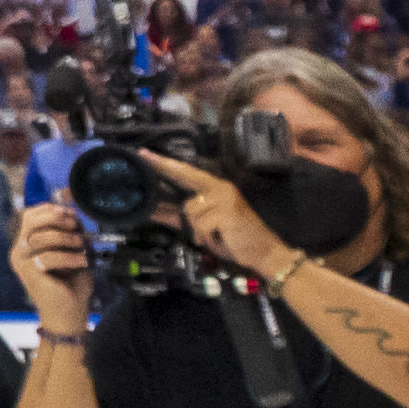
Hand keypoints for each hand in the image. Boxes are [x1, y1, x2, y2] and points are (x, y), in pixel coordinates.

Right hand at [6, 200, 93, 329]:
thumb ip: (68, 231)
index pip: (29, 215)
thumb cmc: (70, 282)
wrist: (69, 312)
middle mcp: (18, 251)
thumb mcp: (72, 250)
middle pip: (31, 221)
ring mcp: (22, 262)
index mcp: (25, 243)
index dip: (50, 210)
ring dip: (67, 238)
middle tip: (76, 227)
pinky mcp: (30, 274)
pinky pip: (49, 256)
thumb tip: (71, 213)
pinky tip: (82, 261)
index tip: (71, 215)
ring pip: (41, 238)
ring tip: (82, 247)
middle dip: (57, 219)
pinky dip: (70, 256)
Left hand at [140, 147, 293, 280]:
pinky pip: (200, 225)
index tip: (145, 154)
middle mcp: (220, 188)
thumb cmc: (234, 239)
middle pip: (186, 177)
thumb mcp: (204, 228)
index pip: (187, 173)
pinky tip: (220, 238)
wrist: (264, 253)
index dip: (166, 164)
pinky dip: (206, 237)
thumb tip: (154, 213)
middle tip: (144, 155)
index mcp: (216, 189)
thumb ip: (180, 218)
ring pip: (189, 211)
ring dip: (198, 230)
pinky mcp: (226, 211)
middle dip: (164, 167)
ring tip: (215, 235)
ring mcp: (224, 198)